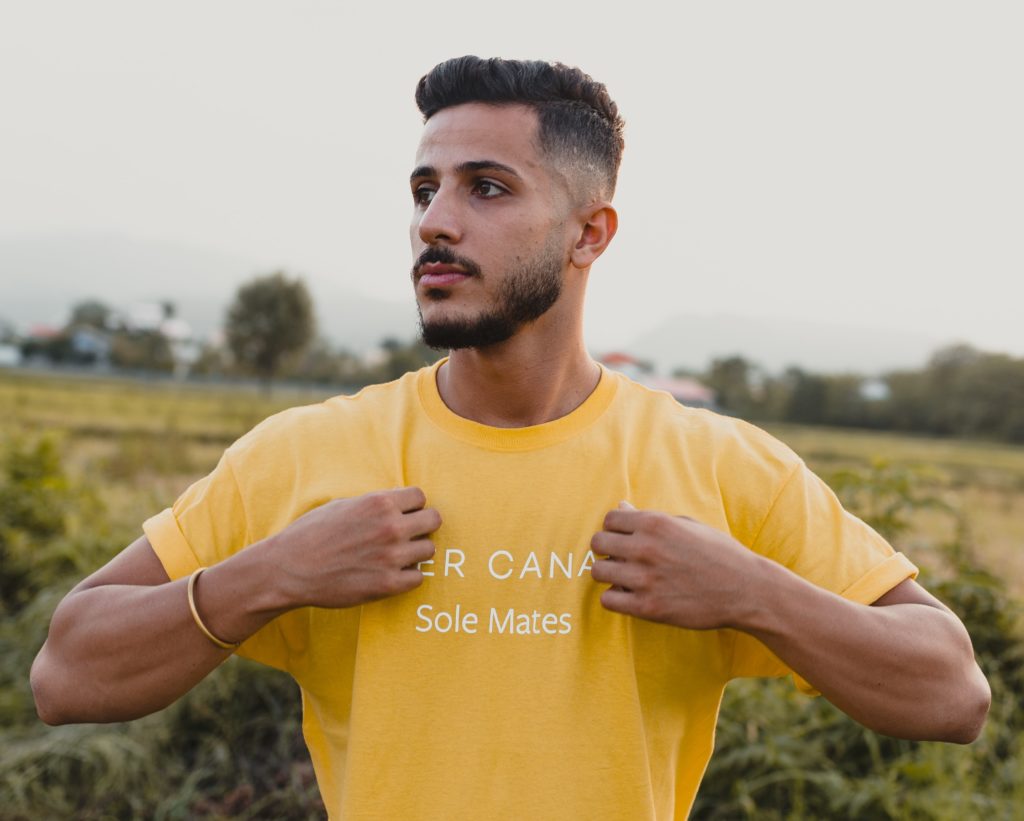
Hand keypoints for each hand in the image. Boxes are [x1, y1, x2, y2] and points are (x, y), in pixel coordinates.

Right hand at [262, 487, 440, 609]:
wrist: (289, 569)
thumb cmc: (312, 533)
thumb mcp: (343, 505)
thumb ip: (375, 504)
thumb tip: (399, 505)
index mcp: (379, 503)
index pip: (420, 497)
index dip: (412, 506)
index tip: (402, 514)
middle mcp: (391, 527)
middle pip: (433, 520)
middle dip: (421, 526)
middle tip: (406, 535)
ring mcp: (392, 557)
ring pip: (429, 550)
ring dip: (415, 553)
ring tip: (393, 556)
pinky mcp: (388, 584)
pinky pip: (418, 577)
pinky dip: (407, 576)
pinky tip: (390, 573)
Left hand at [590, 503, 763, 629]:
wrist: (747, 589)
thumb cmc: (718, 553)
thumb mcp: (686, 525)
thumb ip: (649, 518)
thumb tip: (620, 506)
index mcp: (655, 523)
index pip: (609, 519)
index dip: (616, 529)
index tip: (627, 539)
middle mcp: (646, 548)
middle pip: (597, 544)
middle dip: (608, 550)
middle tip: (623, 558)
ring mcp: (645, 579)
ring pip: (598, 572)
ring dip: (610, 575)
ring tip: (627, 578)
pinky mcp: (648, 607)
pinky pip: (609, 600)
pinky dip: (616, 599)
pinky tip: (631, 596)